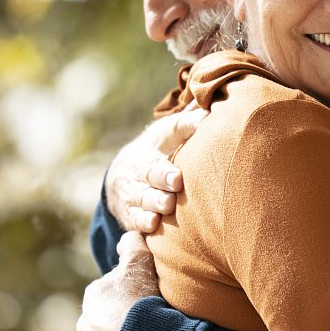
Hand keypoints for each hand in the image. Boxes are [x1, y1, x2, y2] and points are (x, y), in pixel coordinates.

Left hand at [77, 233, 160, 330]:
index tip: (146, 309)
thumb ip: (134, 246)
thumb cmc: (143, 302)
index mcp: (95, 296)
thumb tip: (126, 237)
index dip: (130, 302)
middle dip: (120, 328)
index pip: (112, 297)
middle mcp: (85, 323)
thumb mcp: (141, 265)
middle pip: (104, 325)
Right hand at [106, 104, 207, 232]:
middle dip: (163, 176)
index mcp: (155, 141)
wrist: (120, 178)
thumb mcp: (168, 134)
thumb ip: (188, 124)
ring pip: (141, 197)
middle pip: (150, 170)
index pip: (172, 130)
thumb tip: (209, 105)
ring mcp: (131, 192)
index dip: (186, 127)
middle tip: (177, 180)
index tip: (202, 126)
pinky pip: (133, 219)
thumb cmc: (157, 152)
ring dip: (154, 201)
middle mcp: (138, 167)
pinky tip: (152, 225)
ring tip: (167, 205)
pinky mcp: (129, 216)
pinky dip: (141, 223)